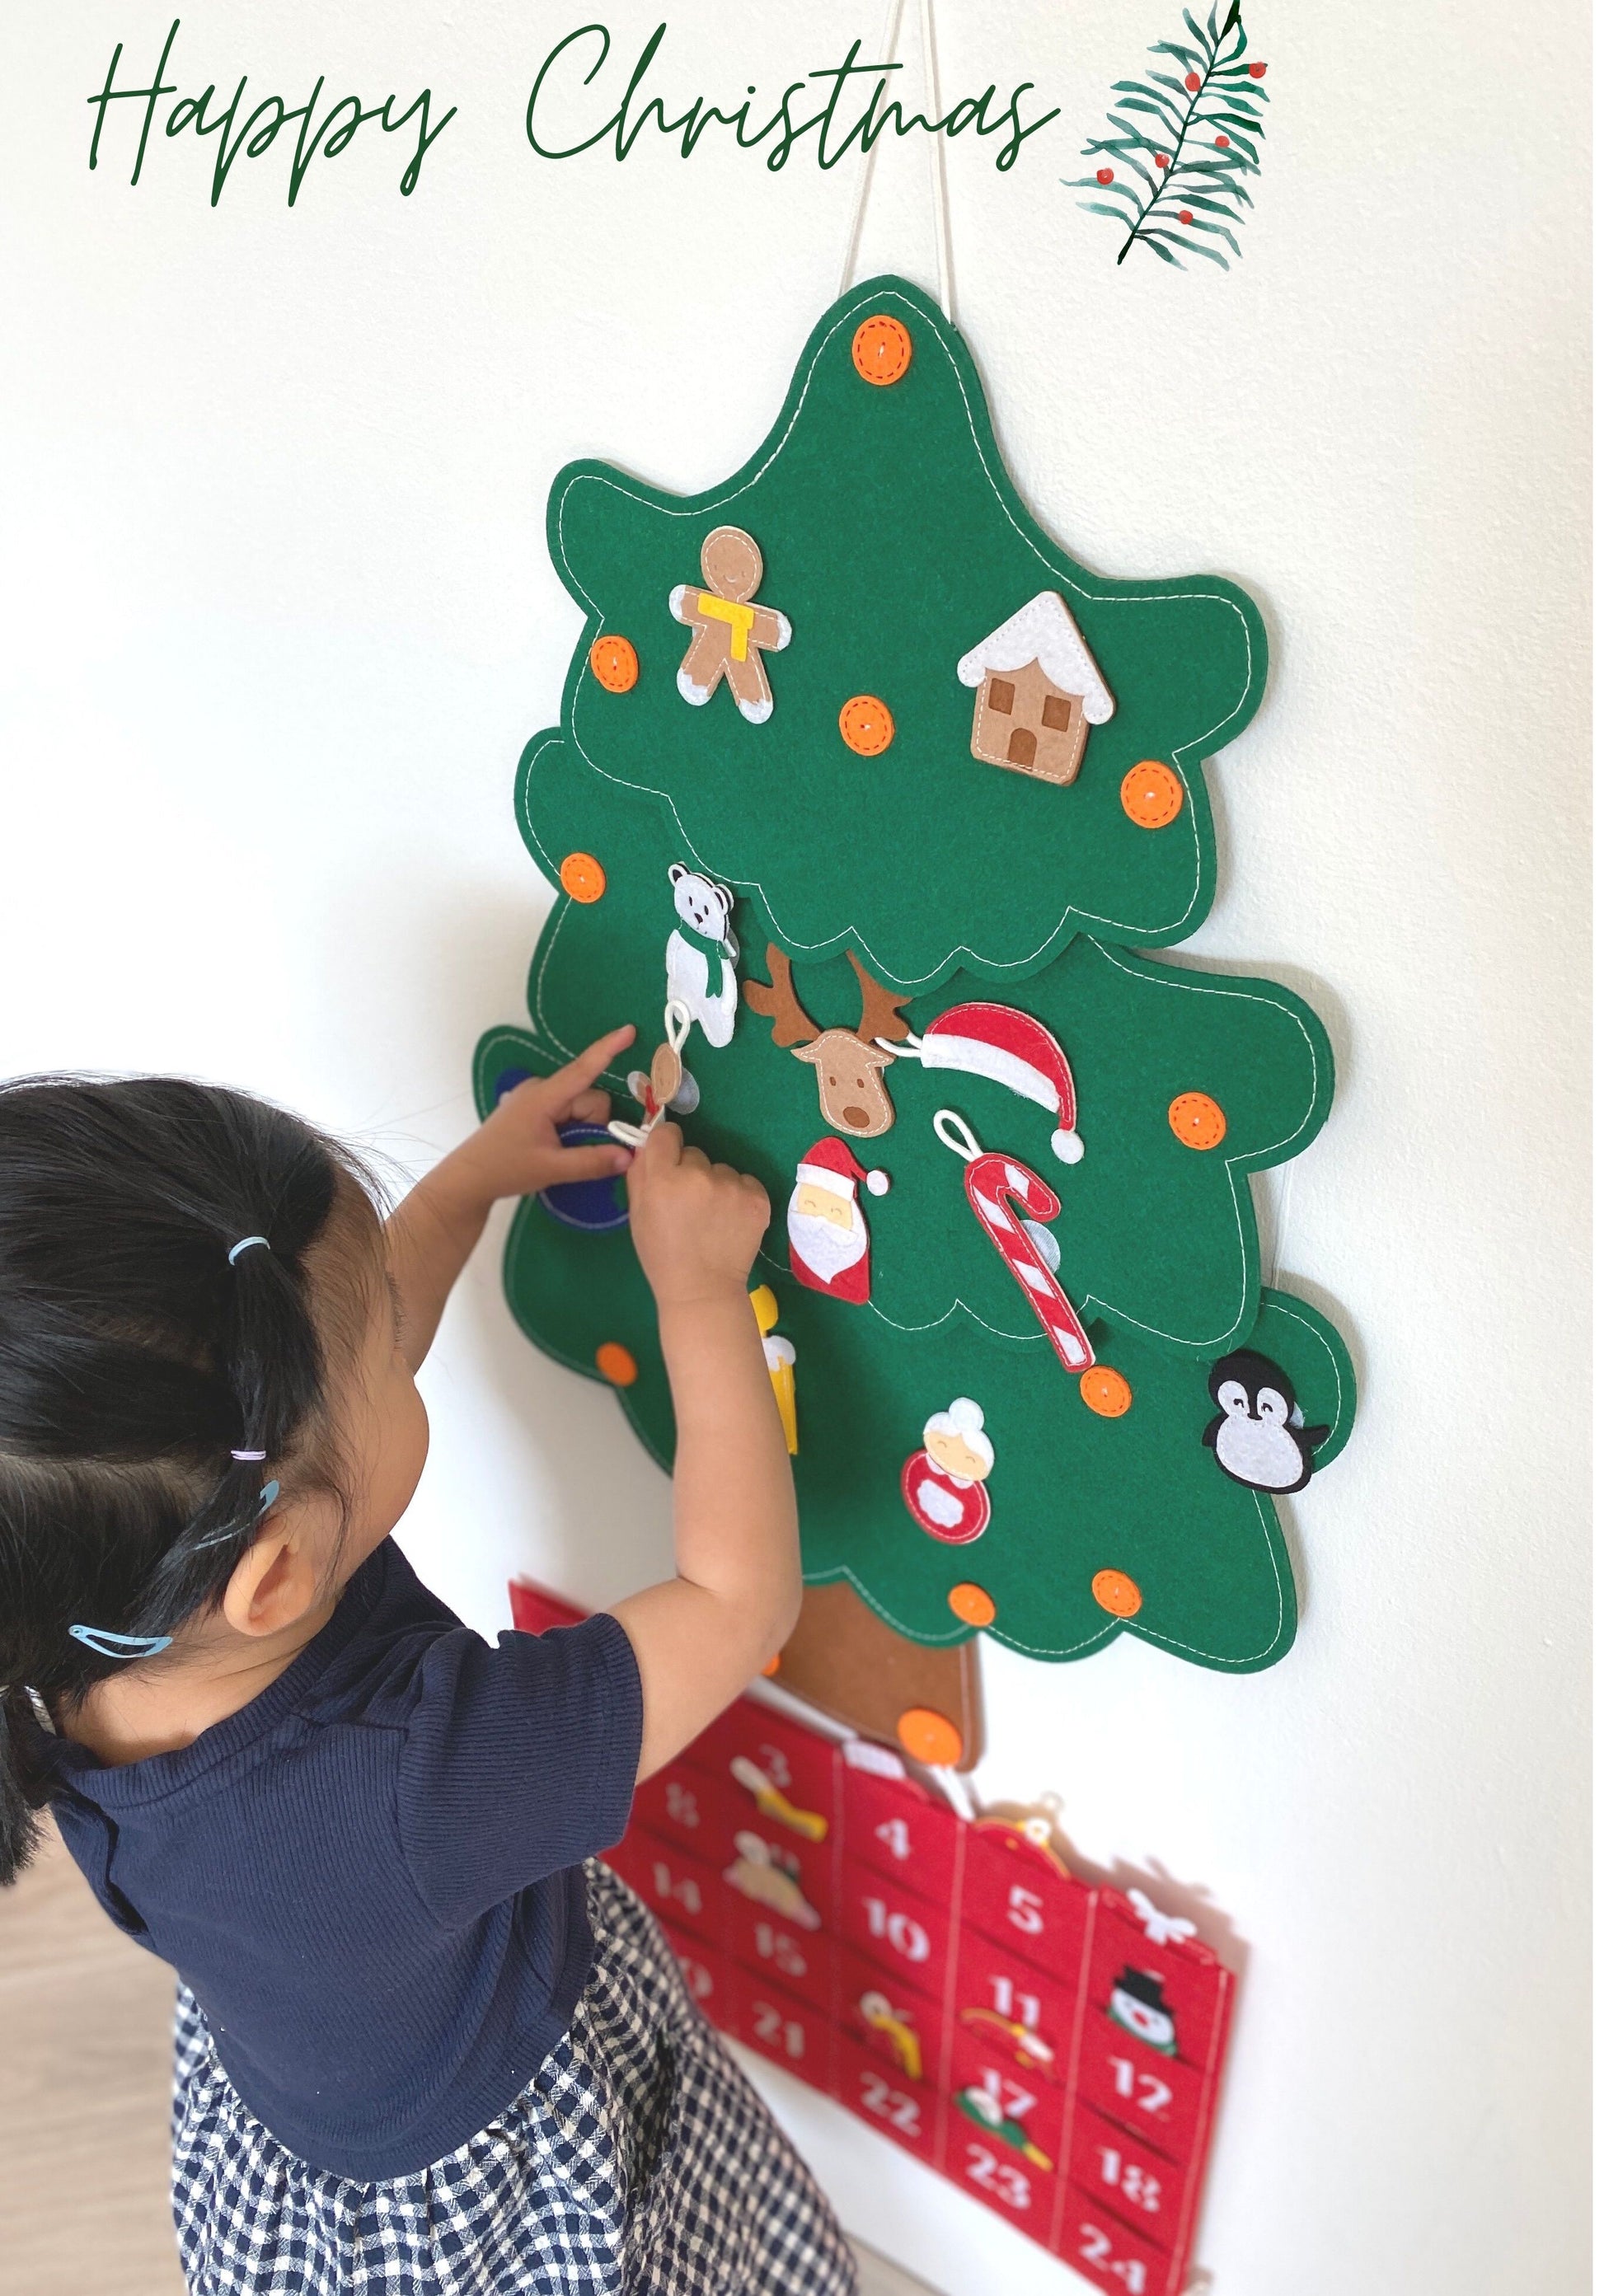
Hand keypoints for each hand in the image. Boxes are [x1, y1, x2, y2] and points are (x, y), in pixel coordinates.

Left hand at [460, 1026, 634, 1202]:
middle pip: (589, 1099)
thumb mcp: (551, 1169)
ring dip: (581, 1130)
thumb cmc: (505, 1169)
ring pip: (580, 1108)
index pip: (583, 1069)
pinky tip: (554, 1147)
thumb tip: (629, 1157)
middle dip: (593, 1125)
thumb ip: (591, 1162)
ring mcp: (535, 1098)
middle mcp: (540, 1090)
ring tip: (556, 1153)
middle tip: (569, 1153)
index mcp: (543, 1097)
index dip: (608, 1049)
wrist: (469, 1179)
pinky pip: (566, 1112)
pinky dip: (571, 1129)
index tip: (630, 1029)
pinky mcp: (533, 1109)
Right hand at [627, 1124, 770, 1308]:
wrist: (702, 1289)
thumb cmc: (662, 1255)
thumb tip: (649, 1142)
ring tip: (713, 1219)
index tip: (670, 1160)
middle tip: (690, 1206)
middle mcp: (698, 1175)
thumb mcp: (638, 1214)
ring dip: (717, 1186)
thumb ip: (640, 1174)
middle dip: (690, 1173)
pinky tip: (731, 1221)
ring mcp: (731, 1186)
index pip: (666, 1134)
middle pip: (694, 1154)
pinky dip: (739, 1197)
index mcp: (662, 1179)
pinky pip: (745, 1182)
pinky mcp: (757, 1197)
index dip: (667, 1146)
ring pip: (721, 1169)